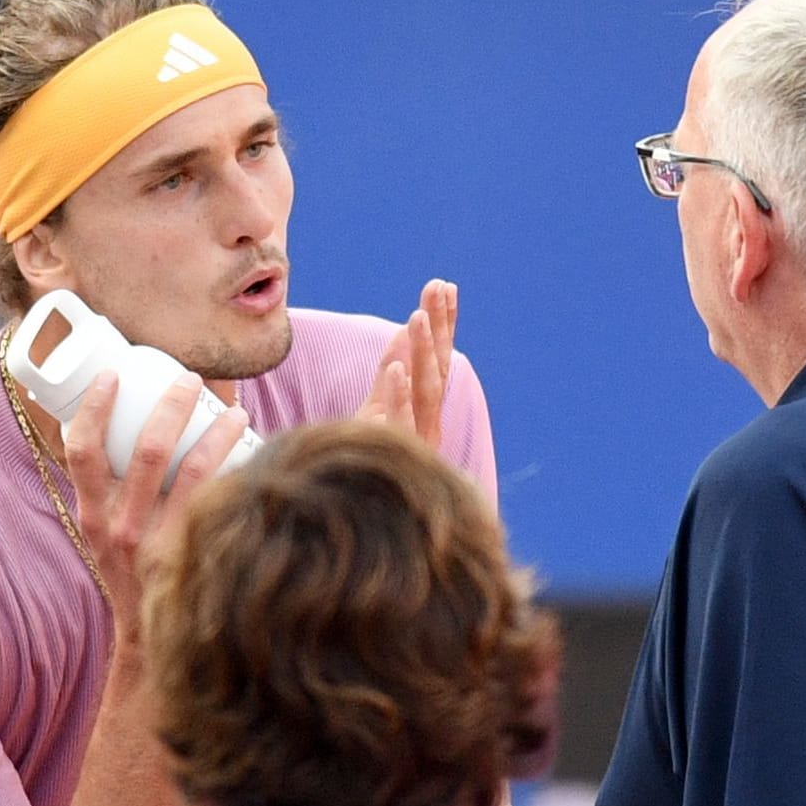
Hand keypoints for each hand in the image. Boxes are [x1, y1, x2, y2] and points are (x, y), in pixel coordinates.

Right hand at [63, 370, 250, 651]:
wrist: (150, 639)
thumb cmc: (132, 571)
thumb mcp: (107, 531)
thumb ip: (113, 486)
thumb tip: (138, 420)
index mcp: (92, 515)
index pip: (81, 451)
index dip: (94, 407)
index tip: (113, 375)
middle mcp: (122, 529)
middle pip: (147, 449)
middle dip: (173, 403)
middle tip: (192, 377)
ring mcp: (162, 543)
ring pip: (195, 471)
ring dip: (218, 431)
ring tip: (237, 410)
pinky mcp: (197, 554)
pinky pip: (222, 501)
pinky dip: (239, 469)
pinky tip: (255, 453)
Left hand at [359, 278, 456, 447]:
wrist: (362, 518)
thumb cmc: (367, 464)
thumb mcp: (377, 410)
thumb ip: (390, 374)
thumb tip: (402, 330)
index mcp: (426, 411)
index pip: (437, 359)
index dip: (442, 324)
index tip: (443, 286)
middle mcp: (428, 426)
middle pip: (438, 369)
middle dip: (439, 327)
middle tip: (438, 287)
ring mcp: (415, 443)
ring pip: (425, 392)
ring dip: (422, 352)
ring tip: (416, 316)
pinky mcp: (397, 458)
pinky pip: (399, 424)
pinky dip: (399, 395)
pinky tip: (395, 368)